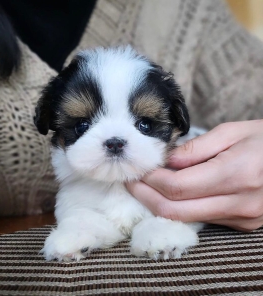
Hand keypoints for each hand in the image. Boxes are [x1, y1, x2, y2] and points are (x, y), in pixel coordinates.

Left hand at [127, 120, 262, 230]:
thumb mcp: (234, 132)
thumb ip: (197, 148)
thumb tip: (167, 161)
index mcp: (236, 173)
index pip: (177, 186)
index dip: (151, 180)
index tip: (138, 171)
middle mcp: (239, 202)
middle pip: (175, 210)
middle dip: (146, 197)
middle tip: (131, 184)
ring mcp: (242, 217)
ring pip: (186, 219)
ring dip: (160, 204)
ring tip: (144, 187)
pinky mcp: (243, 223)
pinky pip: (202, 218)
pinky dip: (180, 207)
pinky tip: (170, 193)